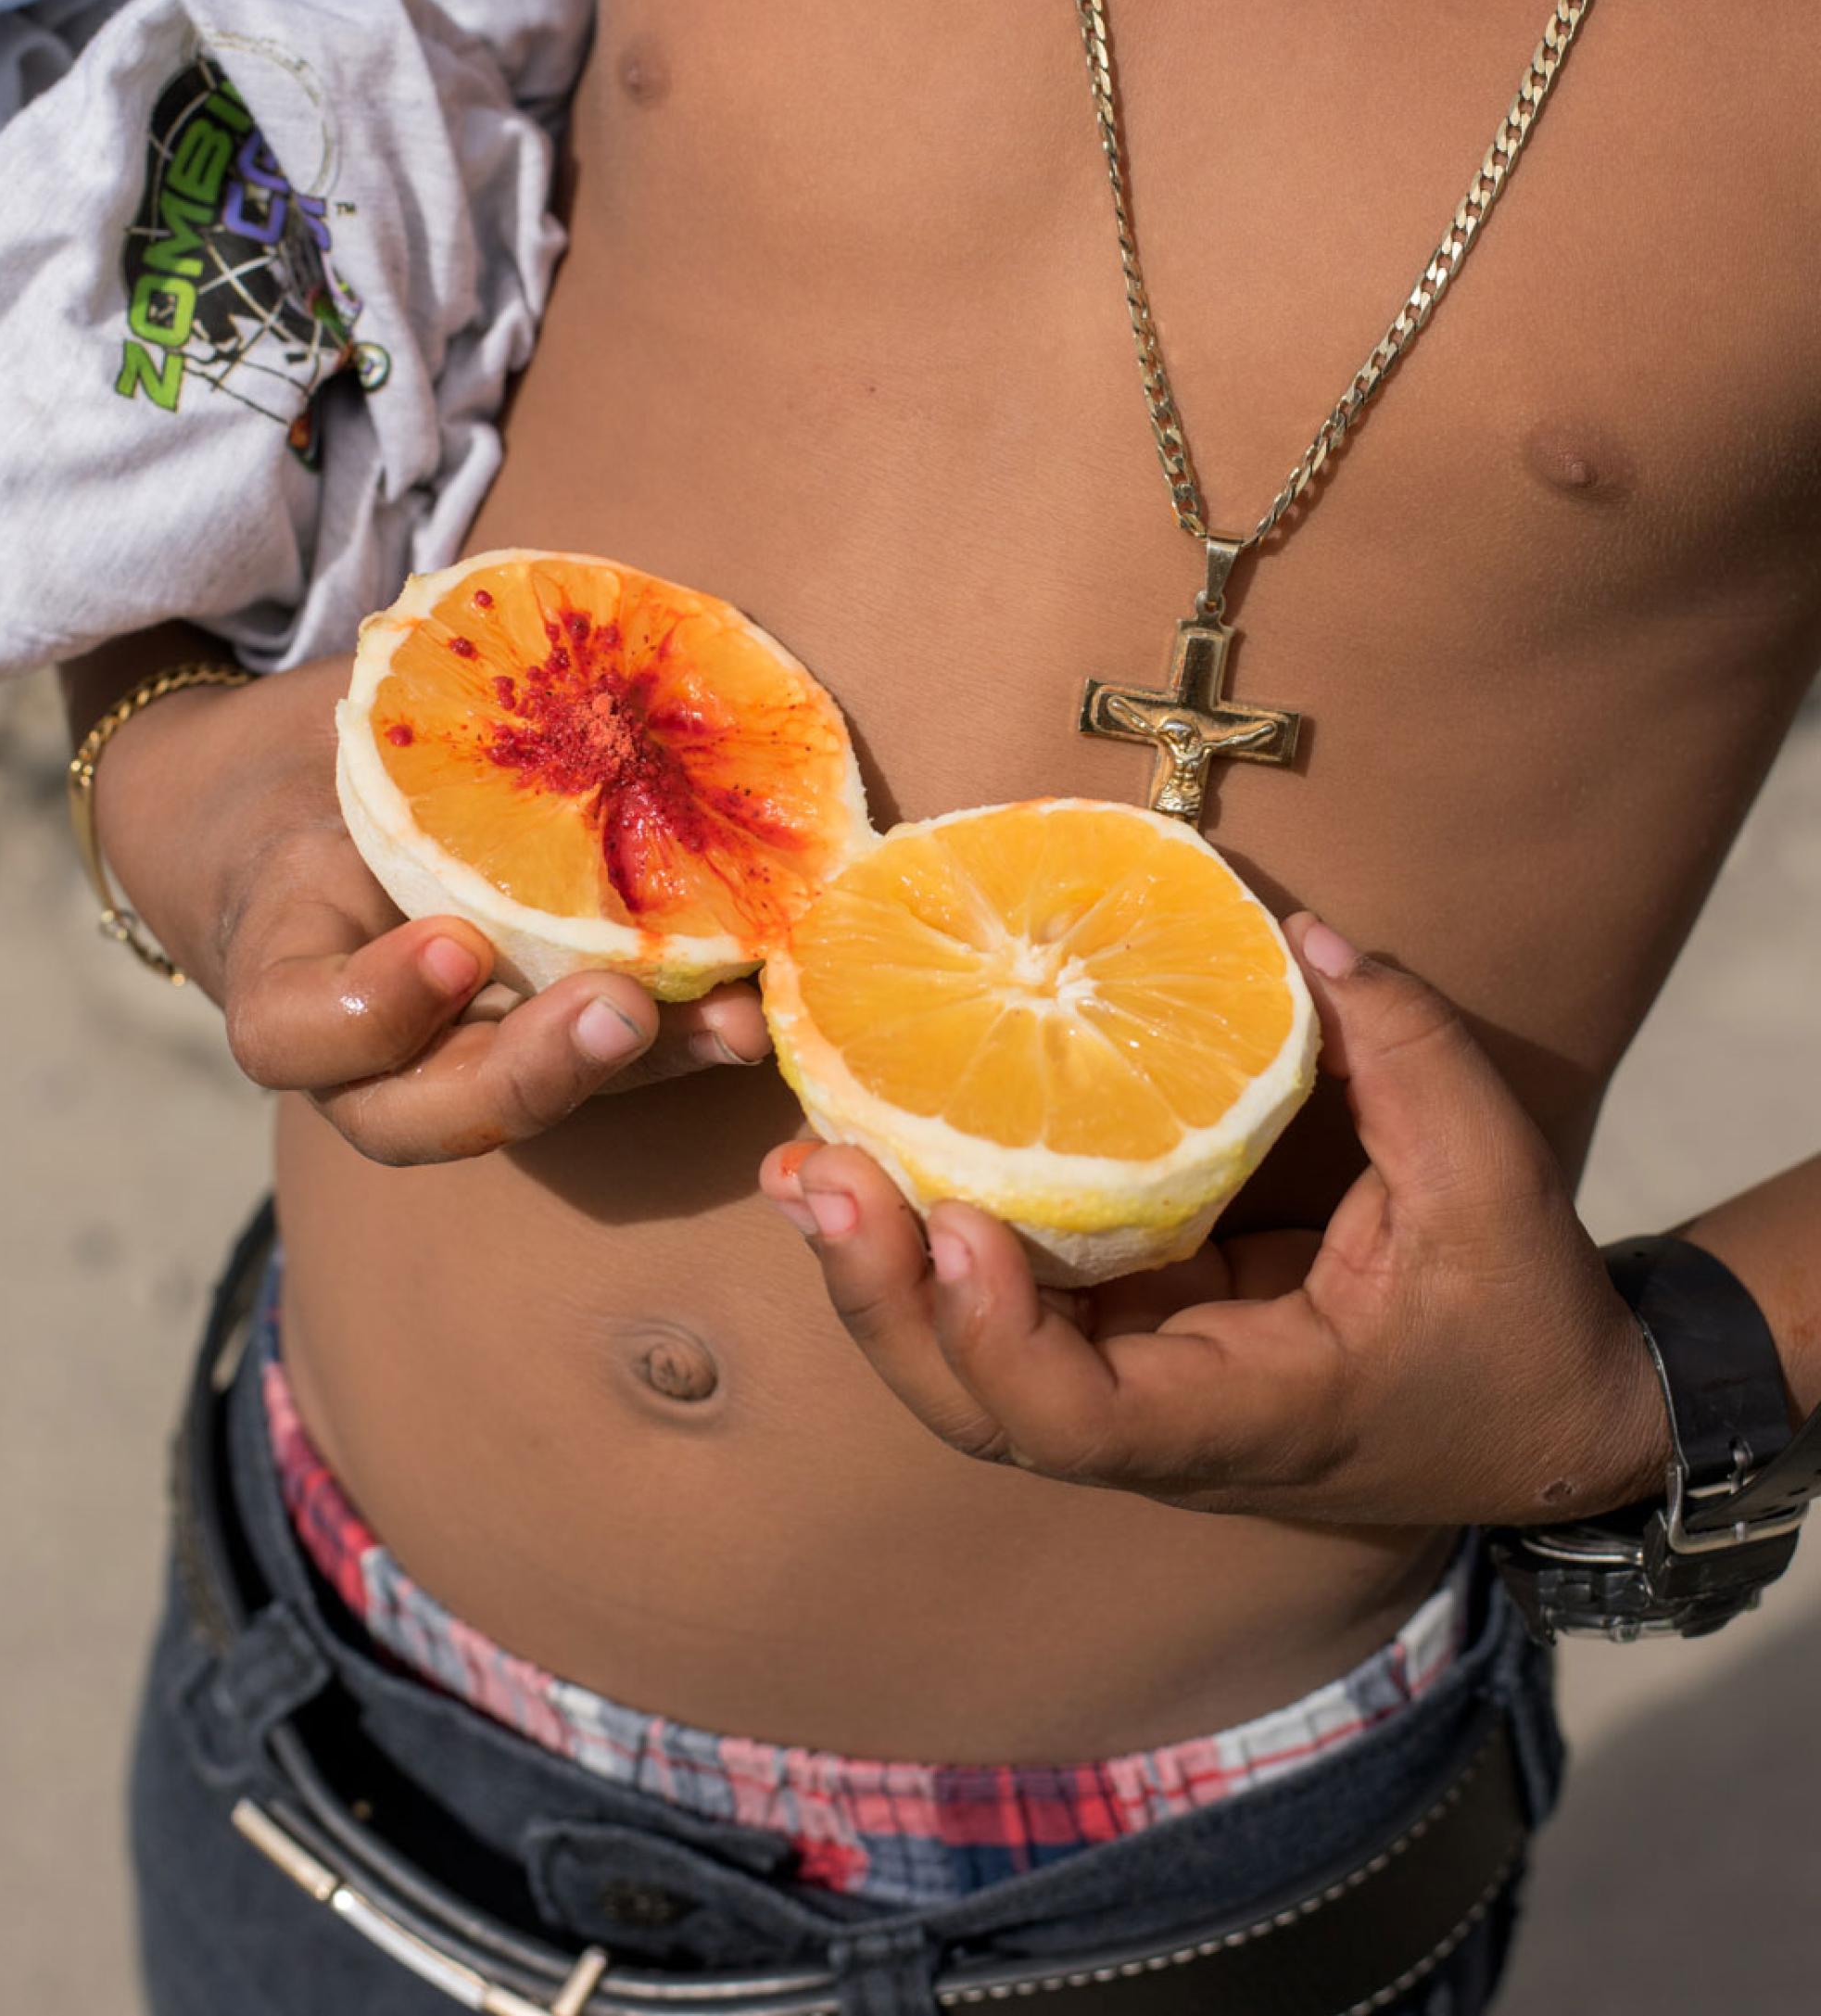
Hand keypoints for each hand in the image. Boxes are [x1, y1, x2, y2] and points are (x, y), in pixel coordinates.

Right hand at [93, 654, 769, 1162]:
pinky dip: (680, 1042)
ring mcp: (448, 1061)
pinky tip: (752, 1002)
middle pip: (418, 1119)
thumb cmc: (318, 756)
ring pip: (526, 1115)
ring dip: (641, 1074)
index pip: (291, 1028)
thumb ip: (411, 701)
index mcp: (284, 956)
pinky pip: (598, 1073)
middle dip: (529, 1077)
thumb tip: (555, 624)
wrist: (291, 817)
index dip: (371, 1010)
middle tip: (619, 1011)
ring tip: (731, 1022)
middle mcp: (360, 1047)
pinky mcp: (530, 1050)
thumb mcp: (338, 722)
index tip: (457, 946)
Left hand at [761, 917, 1667, 1527]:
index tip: (962, 1233)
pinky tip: (872, 1165)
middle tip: (821, 1171)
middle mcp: (1161, 1424)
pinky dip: (932, 1250)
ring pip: (968, 1371)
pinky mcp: (1128, 1342)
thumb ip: (1405, 1049)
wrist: (1545, 1420)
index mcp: (1246, 1411)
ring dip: (880, 1275)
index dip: (999, 1342)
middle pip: (978, 1408)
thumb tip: (1299, 934)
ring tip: (812, 1160)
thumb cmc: (1516, 1319)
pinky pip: (1006, 1313)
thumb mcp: (1490, 1180)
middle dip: (883, 1299)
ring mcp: (1134, 1392)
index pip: (1084, 1424)